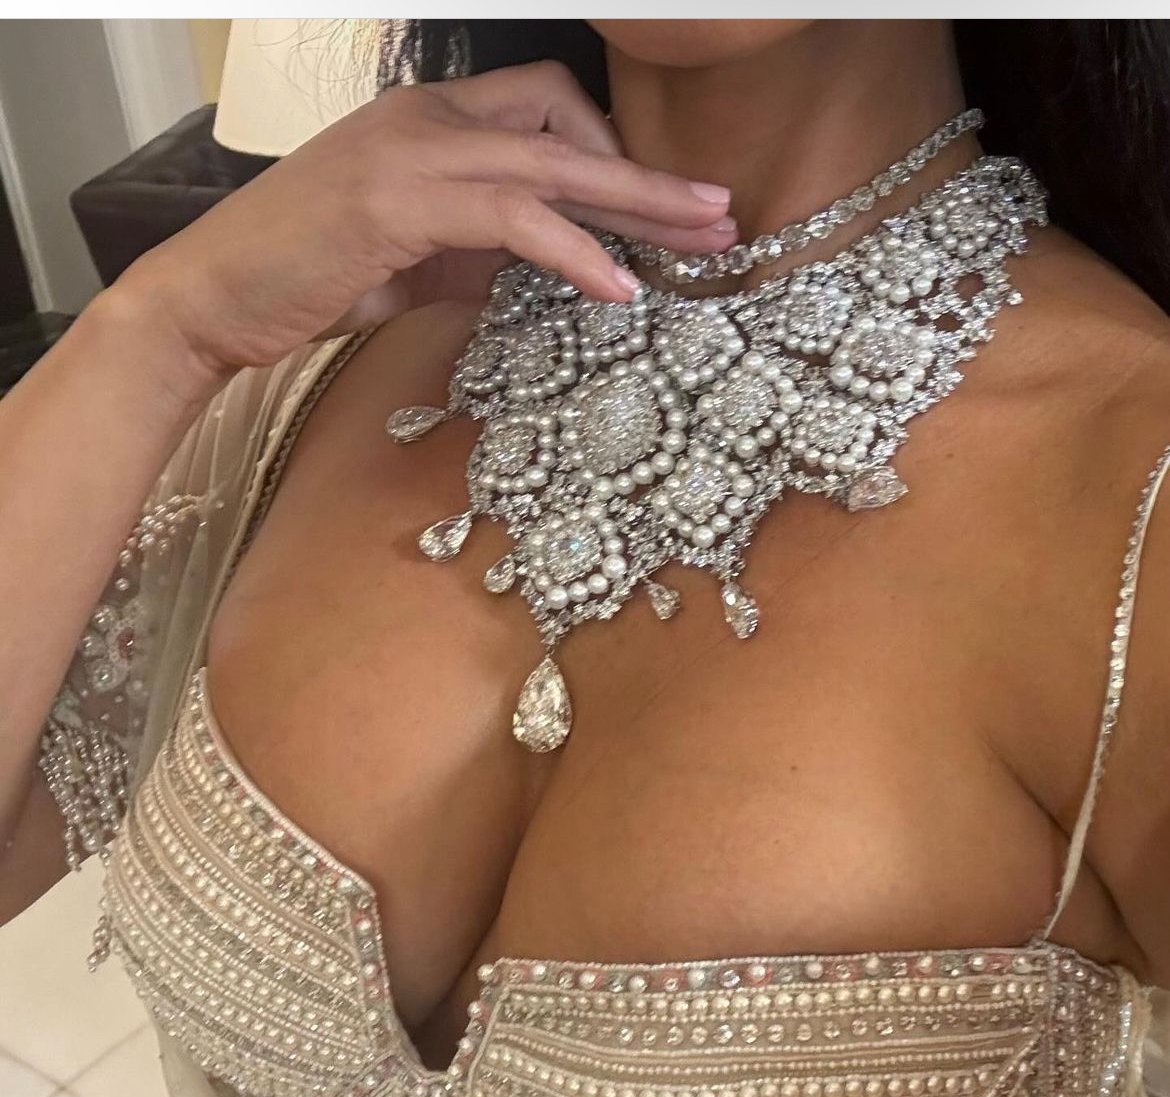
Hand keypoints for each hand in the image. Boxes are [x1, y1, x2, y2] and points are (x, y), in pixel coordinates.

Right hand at [115, 61, 735, 380]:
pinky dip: (574, 250)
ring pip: (554, 163)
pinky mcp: (401, 200)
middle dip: (651, 175)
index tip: (654, 208)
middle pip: (567, 125)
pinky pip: (513, 216)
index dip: (607, 151)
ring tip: (701, 241)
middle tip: (720, 212)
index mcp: (429, 121)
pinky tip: (617, 287)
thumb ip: (478, 246)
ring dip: (637, 204)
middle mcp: (426, 120)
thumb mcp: (412, 254)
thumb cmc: (308, 276)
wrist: (215, 296)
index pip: (543, 105)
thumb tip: (545, 263)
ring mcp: (412, 152)